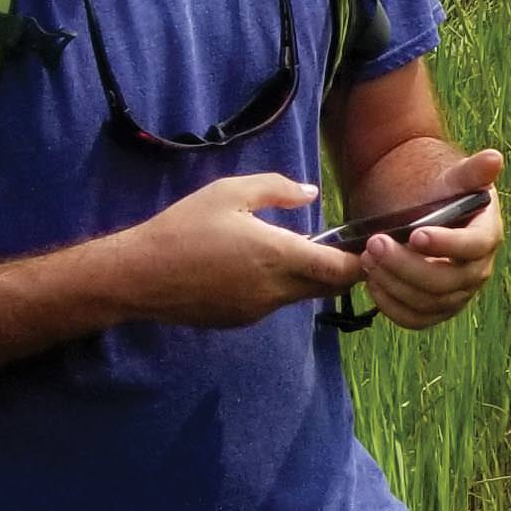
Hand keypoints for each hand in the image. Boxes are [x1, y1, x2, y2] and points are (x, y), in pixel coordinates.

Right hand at [112, 174, 359, 328]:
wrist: (138, 275)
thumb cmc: (184, 227)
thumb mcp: (230, 192)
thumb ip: (277, 189)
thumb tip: (311, 194)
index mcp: (279, 257)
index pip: (342, 271)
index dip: (363, 262)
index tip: (372, 248)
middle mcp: (275, 291)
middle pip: (327, 287)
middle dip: (341, 271)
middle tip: (343, 247)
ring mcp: (257, 310)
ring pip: (299, 295)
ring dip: (307, 278)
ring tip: (295, 250)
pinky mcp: (240, 321)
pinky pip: (273, 303)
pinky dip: (279, 287)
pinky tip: (257, 267)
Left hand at [354, 146, 507, 331]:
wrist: (421, 210)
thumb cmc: (438, 190)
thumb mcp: (453, 177)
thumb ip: (472, 171)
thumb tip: (494, 158)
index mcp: (487, 235)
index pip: (474, 247)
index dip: (447, 244)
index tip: (415, 233)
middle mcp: (478, 270)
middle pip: (446, 281)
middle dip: (407, 265)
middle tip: (374, 243)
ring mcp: (457, 293)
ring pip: (428, 303)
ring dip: (393, 284)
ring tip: (366, 258)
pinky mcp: (436, 309)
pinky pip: (416, 319)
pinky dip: (391, 306)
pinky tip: (372, 282)